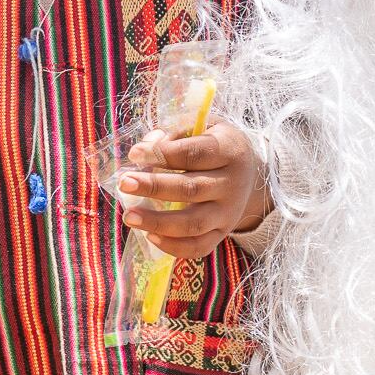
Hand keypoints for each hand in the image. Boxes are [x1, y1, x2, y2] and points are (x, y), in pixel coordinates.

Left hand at [112, 120, 267, 260]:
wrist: (249, 171)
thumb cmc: (215, 144)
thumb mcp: (202, 128)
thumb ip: (172, 135)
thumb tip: (142, 151)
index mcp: (229, 150)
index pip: (194, 153)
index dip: (162, 154)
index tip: (135, 154)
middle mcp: (233, 184)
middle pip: (191, 189)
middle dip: (154, 187)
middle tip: (125, 183)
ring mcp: (229, 212)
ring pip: (194, 223)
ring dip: (158, 222)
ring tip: (129, 216)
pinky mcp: (223, 232)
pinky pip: (199, 246)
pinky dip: (173, 246)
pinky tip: (149, 236)